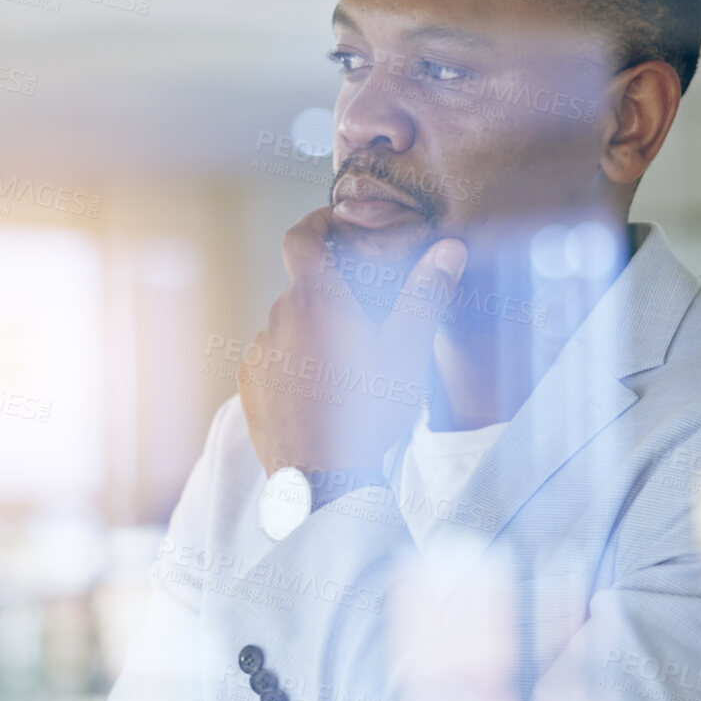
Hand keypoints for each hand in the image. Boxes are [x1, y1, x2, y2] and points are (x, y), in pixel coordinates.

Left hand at [238, 207, 467, 475]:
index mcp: (317, 299)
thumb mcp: (407, 350)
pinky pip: (274, 359)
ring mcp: (260, 352)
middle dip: (333, 295)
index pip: (301, 237)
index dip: (317, 222)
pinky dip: (295, 363)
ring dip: (315, 334)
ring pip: (290, 326)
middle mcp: (279, 317)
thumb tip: (450, 248)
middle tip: (368, 319)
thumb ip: (426, 293)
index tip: (336, 225)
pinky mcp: (250, 384)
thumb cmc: (369, 410)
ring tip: (349, 368)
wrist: (323, 477)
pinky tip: (323, 392)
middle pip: (305, 289)